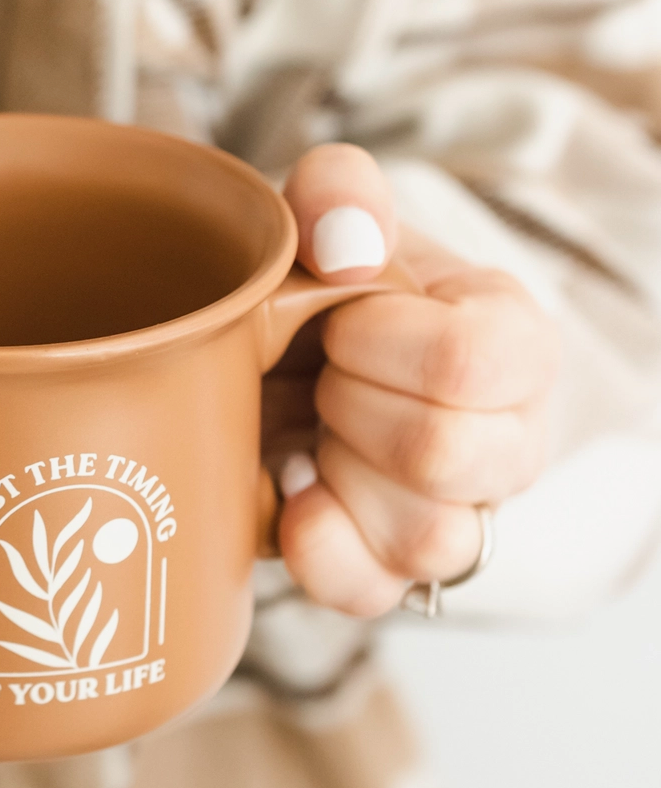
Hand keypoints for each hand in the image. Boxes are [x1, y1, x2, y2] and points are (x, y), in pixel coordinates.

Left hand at [263, 144, 560, 618]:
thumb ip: (339, 193)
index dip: (382, 341)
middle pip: (447, 457)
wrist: (276, 355)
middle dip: (350, 406)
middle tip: (320, 375)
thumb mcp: (325, 216)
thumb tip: (347, 245)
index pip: (479, 360)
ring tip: (312, 432)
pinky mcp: (392, 572)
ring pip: (427, 539)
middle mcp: (506, 441)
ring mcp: (457, 518)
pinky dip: (316, 547)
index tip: (336, 320)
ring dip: (339, 478)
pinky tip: (290, 493)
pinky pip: (374, 594)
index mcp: (511, 342)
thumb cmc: (318, 285)